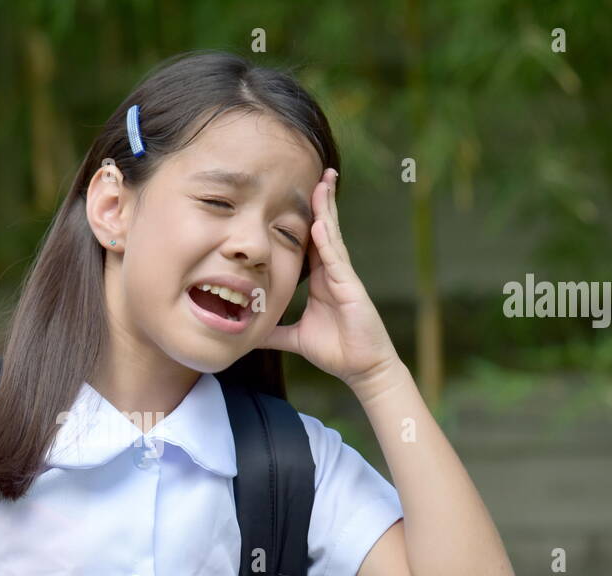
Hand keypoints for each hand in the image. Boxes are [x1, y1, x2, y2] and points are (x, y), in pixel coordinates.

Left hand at [260, 168, 400, 389]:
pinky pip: (337, 260)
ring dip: (328, 209)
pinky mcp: (351, 288)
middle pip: (324, 229)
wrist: (362, 369)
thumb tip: (249, 331)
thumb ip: (273, 331)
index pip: (309, 241)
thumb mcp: (294, 338)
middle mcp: (333, 273)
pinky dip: (328, 242)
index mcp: (321, 279)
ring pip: (333, 237)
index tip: (294, 194)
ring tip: (323, 183)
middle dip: (321, 201)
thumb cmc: (335, 350)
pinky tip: (321, 224)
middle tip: (317, 171)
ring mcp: (343, 278)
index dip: (304, 217)